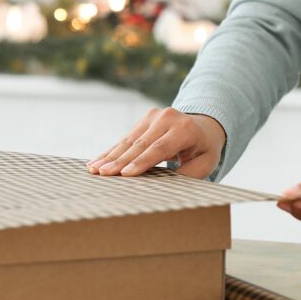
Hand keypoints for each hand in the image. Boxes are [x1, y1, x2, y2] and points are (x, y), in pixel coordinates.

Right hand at [87, 108, 226, 178]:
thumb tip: (165, 184)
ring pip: (130, 140)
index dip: (142, 161)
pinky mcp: (146, 118)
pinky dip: (112, 151)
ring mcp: (155, 115)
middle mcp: (168, 117)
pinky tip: (97, 160)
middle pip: (141, 144)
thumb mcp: (206, 163)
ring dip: (111, 156)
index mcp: (186, 129)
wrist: (204, 126)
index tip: (125, 174)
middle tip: (103, 174)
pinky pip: (127, 137)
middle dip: (120, 160)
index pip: (160, 147)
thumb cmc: (204, 150)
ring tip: (94, 170)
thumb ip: (188, 174)